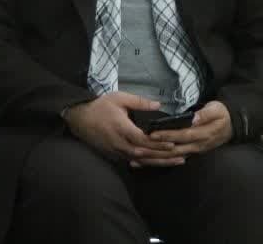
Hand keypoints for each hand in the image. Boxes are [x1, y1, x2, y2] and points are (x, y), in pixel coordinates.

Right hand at [63, 92, 177, 163]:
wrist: (80, 119)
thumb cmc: (100, 106)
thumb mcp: (119, 98)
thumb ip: (139, 102)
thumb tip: (158, 105)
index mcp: (122, 128)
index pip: (143, 139)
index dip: (158, 143)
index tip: (173, 144)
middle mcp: (120, 144)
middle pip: (145, 153)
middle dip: (164, 156)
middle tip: (183, 156)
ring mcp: (118, 152)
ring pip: (141, 161)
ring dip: (160, 162)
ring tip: (176, 162)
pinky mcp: (116, 155)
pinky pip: (134, 162)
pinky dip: (148, 164)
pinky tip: (160, 164)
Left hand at [134, 101, 234, 167]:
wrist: (231, 126)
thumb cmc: (222, 115)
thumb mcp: (217, 110)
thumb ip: (205, 114)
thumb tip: (193, 118)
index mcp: (202, 134)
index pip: (182, 135)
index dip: (167, 136)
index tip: (152, 134)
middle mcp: (197, 146)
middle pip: (174, 150)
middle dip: (156, 150)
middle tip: (139, 148)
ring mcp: (193, 151)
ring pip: (172, 157)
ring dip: (155, 158)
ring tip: (138, 158)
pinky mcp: (190, 152)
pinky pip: (174, 157)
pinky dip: (161, 160)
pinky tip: (147, 161)